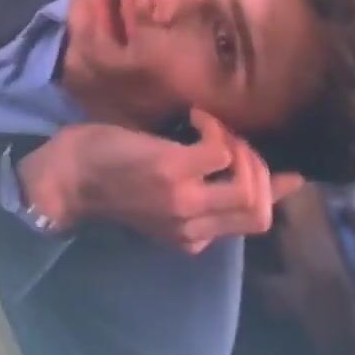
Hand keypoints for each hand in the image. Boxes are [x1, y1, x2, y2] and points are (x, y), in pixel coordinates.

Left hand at [17, 110, 302, 250]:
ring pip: (250, 186)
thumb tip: (236, 168)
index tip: (289, 173)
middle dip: (262, 170)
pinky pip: (222, 150)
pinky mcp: (174, 170)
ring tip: (217, 130)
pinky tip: (196, 117)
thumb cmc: (106, 180)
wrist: (65, 178)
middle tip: (235, 142)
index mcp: (192, 237)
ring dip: (244, 149)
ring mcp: (186, 200)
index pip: (256, 224)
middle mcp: (194, 226)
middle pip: (261, 212)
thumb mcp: (157, 197)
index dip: (278, 195)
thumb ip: (198, 189)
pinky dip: (217, 128)